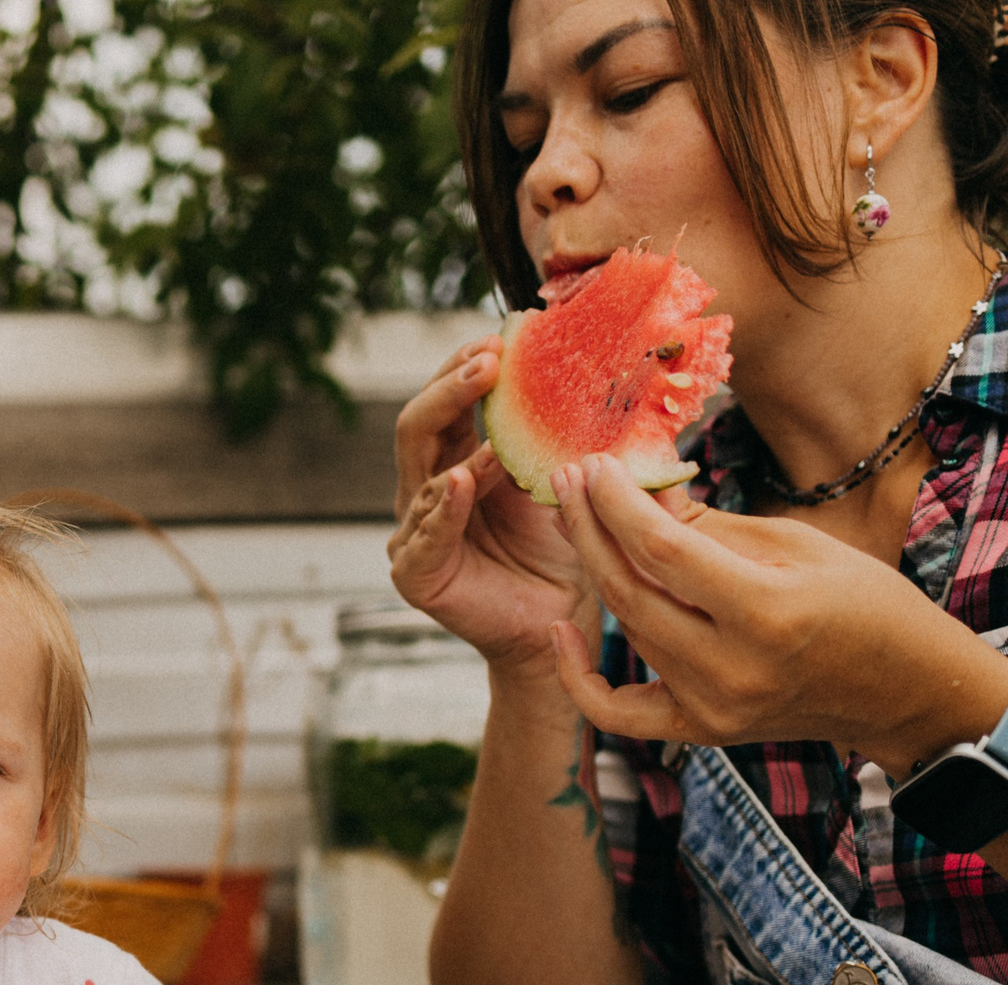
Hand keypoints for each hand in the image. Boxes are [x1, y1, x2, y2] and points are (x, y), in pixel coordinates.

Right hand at [388, 338, 595, 673]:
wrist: (563, 623)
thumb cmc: (565, 553)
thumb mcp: (564, 482)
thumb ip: (556, 437)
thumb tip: (591, 369)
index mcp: (458, 461)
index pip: (447, 404)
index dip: (468, 368)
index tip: (504, 337)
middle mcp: (429, 491)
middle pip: (419, 424)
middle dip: (450, 386)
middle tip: (488, 358)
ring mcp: (416, 532)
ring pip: (420, 472)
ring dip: (455, 438)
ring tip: (488, 411)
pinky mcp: (416, 574)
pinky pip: (423, 536)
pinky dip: (443, 509)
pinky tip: (459, 482)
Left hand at [546, 455, 1007, 773]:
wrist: (904, 689)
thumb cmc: (864, 602)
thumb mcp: (799, 546)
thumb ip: (711, 525)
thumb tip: (640, 487)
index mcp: (768, 613)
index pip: (663, 550)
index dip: (618, 503)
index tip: (594, 465)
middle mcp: (733, 669)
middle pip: (632, 589)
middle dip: (591, 528)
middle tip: (567, 480)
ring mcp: (712, 708)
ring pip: (629, 630)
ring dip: (597, 571)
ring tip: (581, 521)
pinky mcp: (701, 731)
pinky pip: (617, 711)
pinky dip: (581, 675)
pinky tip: (563, 628)